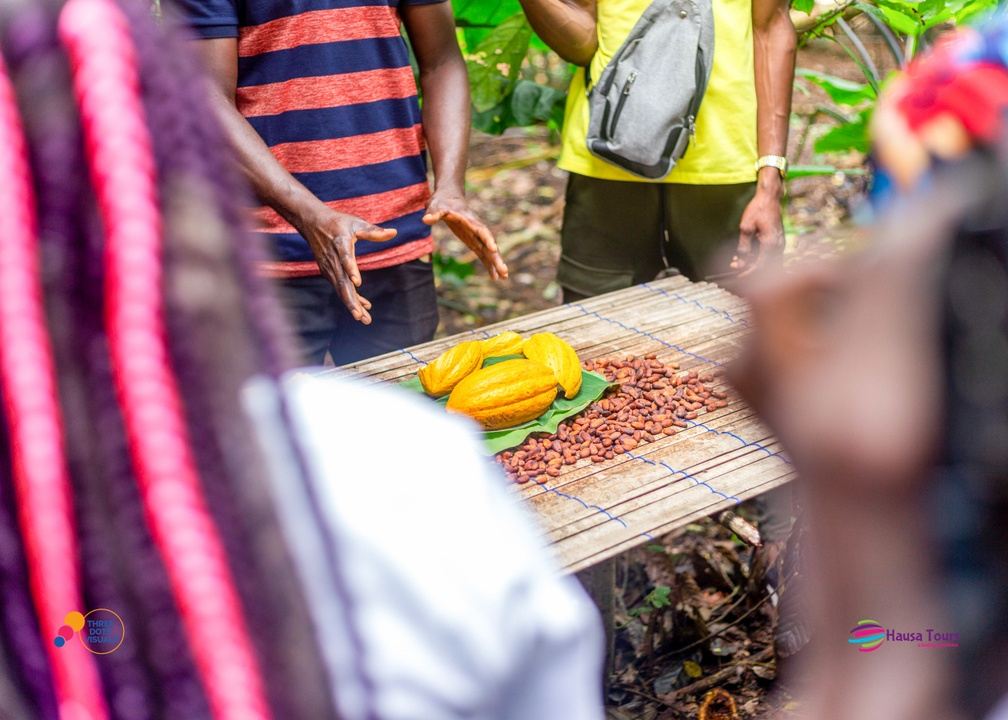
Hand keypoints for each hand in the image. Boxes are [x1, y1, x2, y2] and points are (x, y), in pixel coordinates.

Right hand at [298, 206, 396, 323]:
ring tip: (364, 319)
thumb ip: (374, 231)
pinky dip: (350, 297)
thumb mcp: (356, 223)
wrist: (312, 223)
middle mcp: (333, 259)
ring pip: (341, 289)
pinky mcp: (328, 272)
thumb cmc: (338, 222)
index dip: (351, 269)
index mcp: (340, 243)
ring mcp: (329, 267)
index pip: (345, 258)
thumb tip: (395, 232)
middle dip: (351, 301)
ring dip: (352, 305)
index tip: (358, 283)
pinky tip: (364, 306)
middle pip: (341, 283)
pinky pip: (340, 288)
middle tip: (361, 317)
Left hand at [423, 192, 507, 279]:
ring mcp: (476, 237)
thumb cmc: (442, 202)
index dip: (487, 239)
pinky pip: (483, 255)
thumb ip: (433, 213)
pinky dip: (489, 265)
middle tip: (504, 271)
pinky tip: (494, 277)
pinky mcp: (473, 242)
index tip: (493, 249)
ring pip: (489, 252)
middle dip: (496, 257)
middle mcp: (477, 230)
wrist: (448, 199)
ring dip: (496, 264)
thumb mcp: (435, 206)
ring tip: (504, 278)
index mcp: (470, 220)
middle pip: (489, 244)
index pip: (481, 230)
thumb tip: (426, 220)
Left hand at [731, 172, 784, 276]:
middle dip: (749, 269)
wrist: (770, 198)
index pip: (759, 266)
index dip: (747, 273)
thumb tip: (741, 261)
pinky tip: (747, 255)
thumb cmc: (758, 209)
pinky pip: (770, 256)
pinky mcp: (779, 242)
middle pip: (764, 267)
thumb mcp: (746, 227)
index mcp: (770, 243)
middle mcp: (778, 246)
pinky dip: (759, 259)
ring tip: (738, 261)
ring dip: (754, 264)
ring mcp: (780, 245)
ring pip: (768, 263)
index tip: (736, 275)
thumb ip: (743, 246)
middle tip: (734, 266)